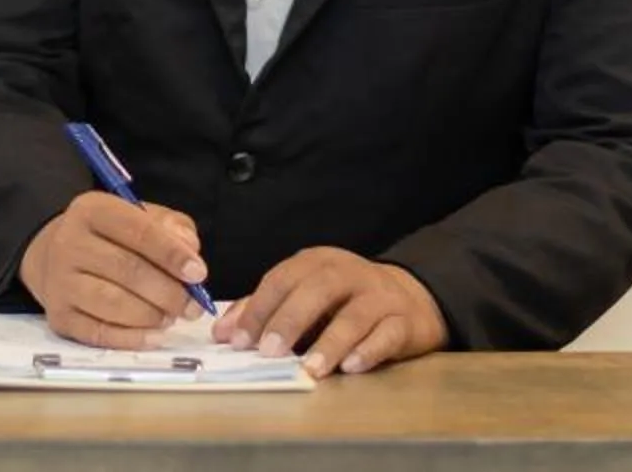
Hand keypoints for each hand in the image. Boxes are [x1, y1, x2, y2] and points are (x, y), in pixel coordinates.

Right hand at [15, 193, 208, 348]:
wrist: (55, 256)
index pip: (137, 230)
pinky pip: (99, 332)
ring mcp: (60, 281)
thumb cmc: (109, 238)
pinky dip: (132, 338)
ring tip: (171, 317)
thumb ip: (170, 228)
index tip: (198, 273)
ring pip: (112, 303)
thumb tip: (190, 250)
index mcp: (92, 210)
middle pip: (127, 270)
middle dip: (168, 291)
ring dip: (152, 315)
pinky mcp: (59, 315)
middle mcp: (69, 243)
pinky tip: (154, 336)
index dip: (171, 253)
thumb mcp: (139, 217)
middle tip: (192, 306)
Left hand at [212, 248, 446, 377]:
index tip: (238, 340)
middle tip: (269, 351)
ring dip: (330, 342)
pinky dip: (369, 350)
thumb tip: (223, 332)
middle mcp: (348, 273)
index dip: (258, 308)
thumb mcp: (304, 298)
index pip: (282, 279)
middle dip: (289, 320)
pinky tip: (351, 366)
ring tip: (310, 369)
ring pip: (355, 315)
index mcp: (317, 263)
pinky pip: (387, 334)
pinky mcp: (404, 321)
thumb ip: (264, 311)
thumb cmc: (344, 301)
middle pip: (317, 290)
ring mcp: (379, 296)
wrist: (408, 299)